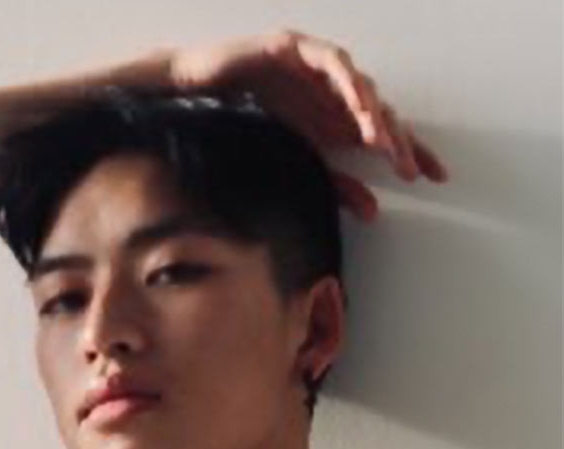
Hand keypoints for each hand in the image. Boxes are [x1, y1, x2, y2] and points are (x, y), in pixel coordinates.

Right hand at [171, 30, 448, 220]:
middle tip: (411, 171)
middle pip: (380, 111)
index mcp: (339, 114)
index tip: (437, 176)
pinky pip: (329, 61)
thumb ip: (336, 185)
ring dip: (374, 114)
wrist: (198, 92)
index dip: (413, 150)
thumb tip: (374, 212)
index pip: (385, 132)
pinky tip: (358, 103)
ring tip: (384, 144)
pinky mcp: (296, 47)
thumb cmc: (248, 123)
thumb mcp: (299, 163)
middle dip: (399, 141)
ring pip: (359, 86)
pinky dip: (346, 81)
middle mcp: (336, 89)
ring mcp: (317, 65)